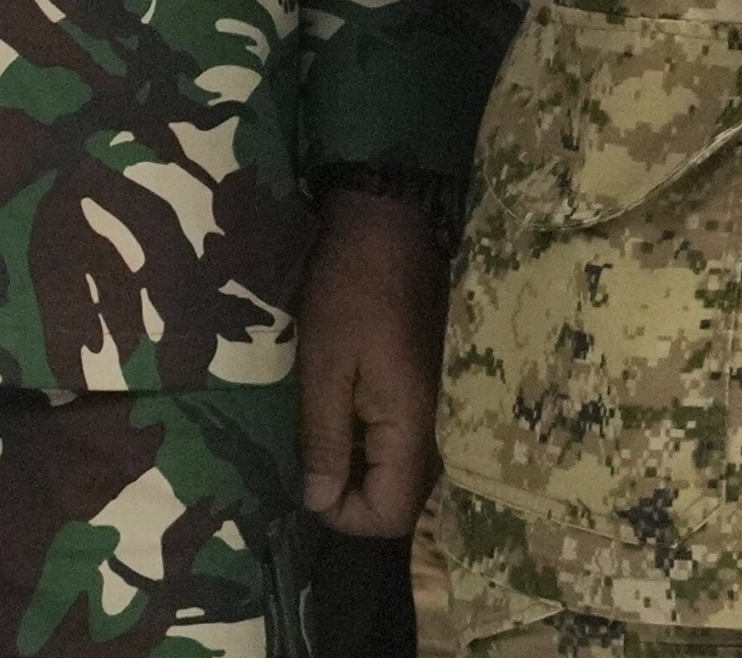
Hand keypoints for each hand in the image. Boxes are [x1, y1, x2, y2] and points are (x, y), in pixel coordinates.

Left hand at [297, 188, 446, 539]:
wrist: (390, 225)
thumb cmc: (350, 289)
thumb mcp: (323, 363)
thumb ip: (325, 438)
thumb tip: (318, 502)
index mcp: (412, 429)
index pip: (389, 516)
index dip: (341, 513)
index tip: (305, 480)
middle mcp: (436, 432)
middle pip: (399, 501)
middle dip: (348, 493)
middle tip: (306, 457)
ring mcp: (435, 412)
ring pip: (400, 473)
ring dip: (358, 467)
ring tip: (318, 431)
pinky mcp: (427, 392)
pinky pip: (401, 442)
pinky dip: (369, 441)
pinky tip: (339, 410)